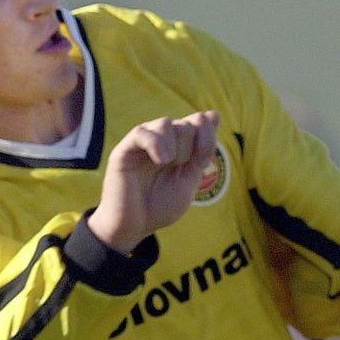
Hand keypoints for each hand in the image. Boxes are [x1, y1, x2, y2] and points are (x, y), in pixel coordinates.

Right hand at [89, 111, 219, 253]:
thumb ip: (202, 150)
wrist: (135, 226)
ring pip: (165, 123)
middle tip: (182, 166)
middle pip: (185, 124)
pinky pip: (142, 132)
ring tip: (167, 163)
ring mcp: (143, 144)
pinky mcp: (125, 150)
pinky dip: (156, 143)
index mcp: (180, 147)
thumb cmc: (160, 206)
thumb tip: (214, 114)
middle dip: (191, 145)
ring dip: (174, 144)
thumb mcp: (190, 179)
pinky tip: (160, 160)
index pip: (199, 121)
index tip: (202, 161)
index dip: (207, 136)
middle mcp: (162, 141)